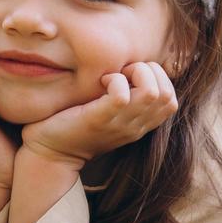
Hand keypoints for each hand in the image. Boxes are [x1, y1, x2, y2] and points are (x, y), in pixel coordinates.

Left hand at [20, 61, 178, 167]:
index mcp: (140, 125)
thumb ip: (125, 98)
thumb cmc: (75, 126)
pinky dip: (114, 80)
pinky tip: (101, 82)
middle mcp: (135, 127)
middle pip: (167, 95)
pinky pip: (122, 95)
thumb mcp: (108, 113)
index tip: (131, 76)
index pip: (171, 100)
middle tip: (124, 73)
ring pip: (151, 92)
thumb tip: (132, 68)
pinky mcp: (101, 120)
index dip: (158, 79)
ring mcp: (120, 125)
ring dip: (135, 73)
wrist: (50, 154)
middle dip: (149, 72)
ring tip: (114, 76)